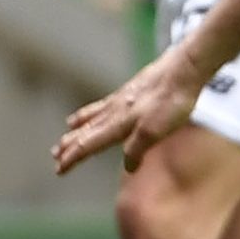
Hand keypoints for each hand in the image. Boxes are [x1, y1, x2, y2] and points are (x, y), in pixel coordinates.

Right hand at [53, 48, 209, 174]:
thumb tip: (128, 167)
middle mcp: (115, 111)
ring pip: (94, 116)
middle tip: (55, 155)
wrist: (185, 68)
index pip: (88, 145)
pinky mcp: (133, 88)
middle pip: (87, 131)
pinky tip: (98, 109)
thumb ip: (137, 150)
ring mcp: (122, 98)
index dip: (73, 158)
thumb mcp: (155, 132)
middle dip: (70, 145)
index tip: (58, 169)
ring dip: (79, 127)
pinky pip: (105, 103)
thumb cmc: (171, 102)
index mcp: (118, 124)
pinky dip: (94, 110)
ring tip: (67, 131)